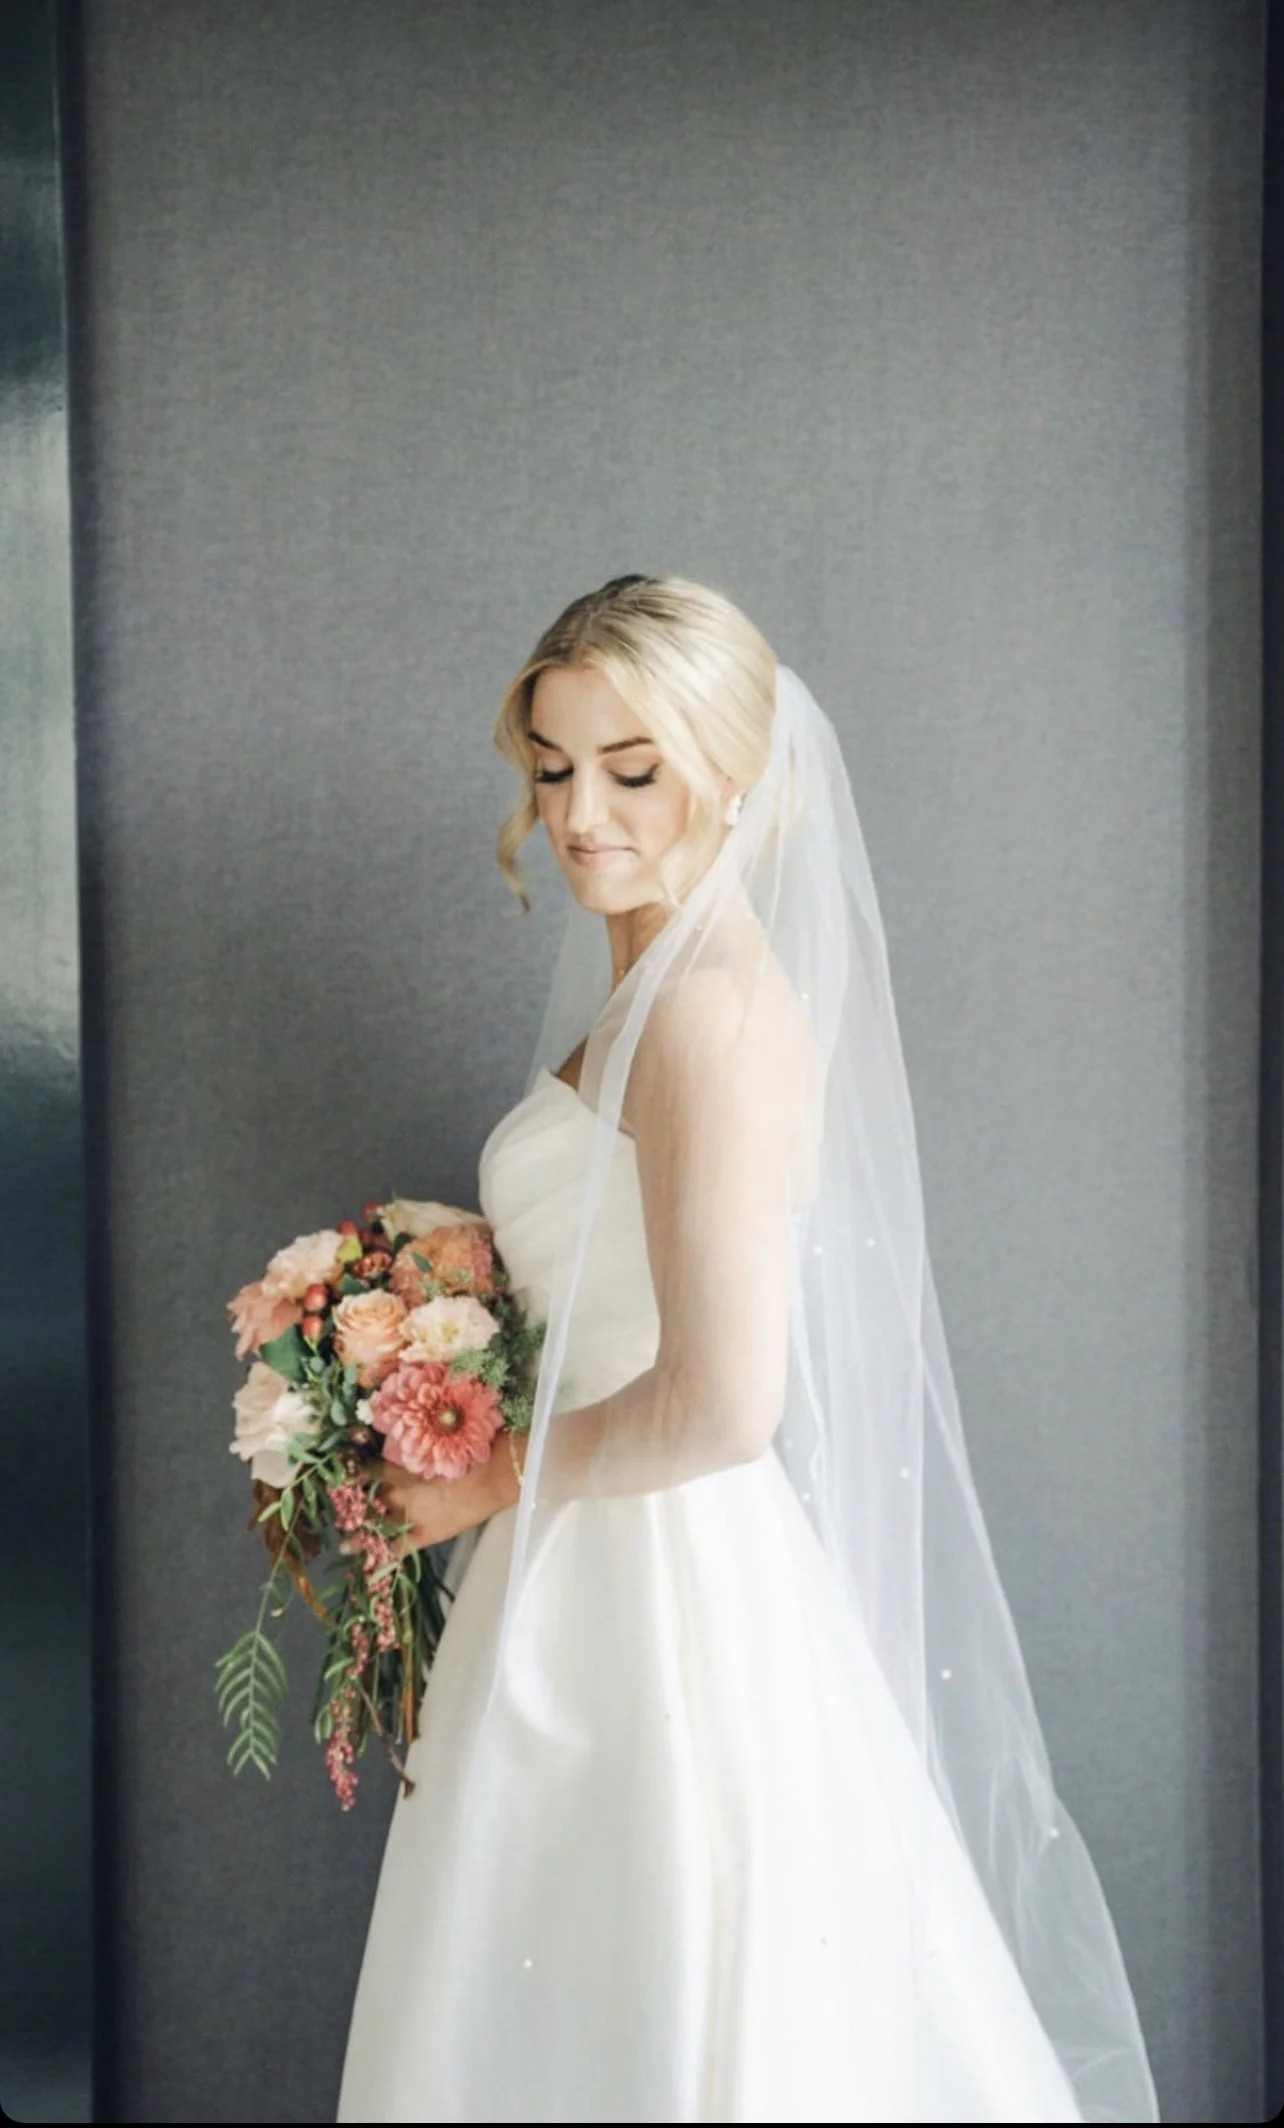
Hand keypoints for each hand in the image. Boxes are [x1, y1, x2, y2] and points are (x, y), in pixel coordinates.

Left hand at [345, 1446, 519, 1559]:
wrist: (493, 1477)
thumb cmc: (468, 1455)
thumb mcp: (432, 1449)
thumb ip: (410, 1456)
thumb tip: (396, 1455)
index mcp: (399, 1471)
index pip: (367, 1473)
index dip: (353, 1476)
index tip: (340, 1478)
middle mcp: (398, 1494)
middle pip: (367, 1501)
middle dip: (355, 1507)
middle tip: (345, 1512)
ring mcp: (408, 1517)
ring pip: (374, 1525)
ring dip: (359, 1532)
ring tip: (345, 1542)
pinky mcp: (422, 1536)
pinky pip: (395, 1549)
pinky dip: (378, 1553)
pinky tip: (362, 1557)